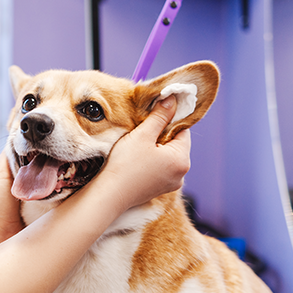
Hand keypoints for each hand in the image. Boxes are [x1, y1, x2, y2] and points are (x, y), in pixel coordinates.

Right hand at [98, 95, 190, 211]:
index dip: (169, 120)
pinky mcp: (159, 189)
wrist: (110, 194)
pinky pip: (160, 168)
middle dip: (160, 134)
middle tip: (142, 130)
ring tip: (136, 145)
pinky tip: (136, 159)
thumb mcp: (143, 135)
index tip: (154, 115)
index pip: (183, 131)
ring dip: (155, 148)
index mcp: (182, 160)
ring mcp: (171, 184)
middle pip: (175, 144)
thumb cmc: (125, 164)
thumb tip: (172, 99)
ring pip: (167, 156)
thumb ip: (160, 116)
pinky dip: (151, 161)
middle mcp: (182, 174)